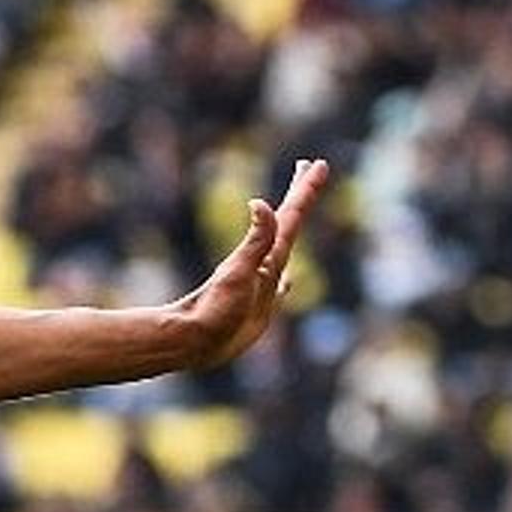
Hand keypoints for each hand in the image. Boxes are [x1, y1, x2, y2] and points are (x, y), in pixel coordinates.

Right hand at [171, 156, 328, 369]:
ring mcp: (257, 288)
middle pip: (289, 228)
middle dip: (299, 197)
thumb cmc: (216, 315)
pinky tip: (279, 278)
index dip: (305, 192)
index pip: (292, 220)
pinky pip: (266, 275)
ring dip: (286, 224)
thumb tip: (261, 204)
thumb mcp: (236, 275)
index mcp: (270, 265)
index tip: (318, 164)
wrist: (193, 348)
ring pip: (278, 248)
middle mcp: (268, 274)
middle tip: (308, 166)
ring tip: (293, 206)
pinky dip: (272, 263)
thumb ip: (254, 241)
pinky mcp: (242, 300)